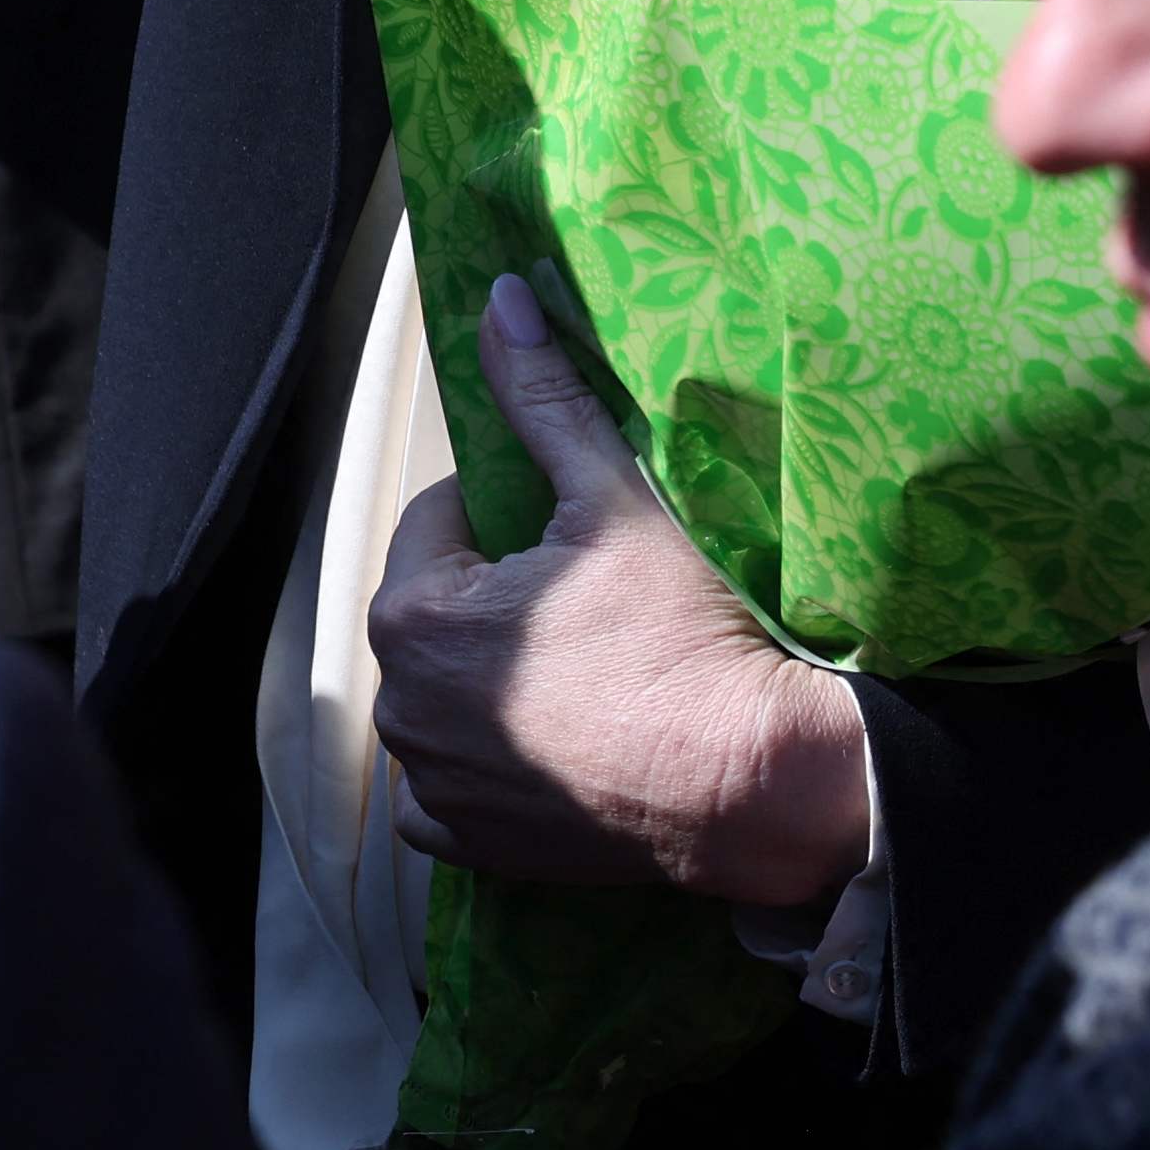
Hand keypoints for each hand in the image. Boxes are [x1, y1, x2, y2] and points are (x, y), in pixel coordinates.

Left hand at [368, 273, 871, 903]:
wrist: (748, 778)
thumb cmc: (680, 631)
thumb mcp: (610, 498)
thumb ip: (543, 399)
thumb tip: (498, 299)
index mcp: (412, 615)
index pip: (438, 520)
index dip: (509, 512)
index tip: (575, 533)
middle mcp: (401, 710)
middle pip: (439, 613)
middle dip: (496, 597)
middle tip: (590, 600)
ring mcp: (437, 790)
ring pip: (446, 698)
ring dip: (492, 679)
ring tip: (585, 669)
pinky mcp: (474, 850)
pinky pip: (455, 792)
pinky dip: (491, 768)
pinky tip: (558, 745)